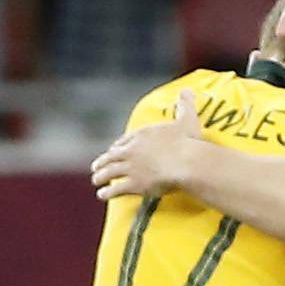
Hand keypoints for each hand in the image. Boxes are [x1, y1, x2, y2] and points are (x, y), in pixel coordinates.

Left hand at [90, 87, 207, 201]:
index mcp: (142, 135)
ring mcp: (131, 168)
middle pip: (112, 156)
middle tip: (96, 166)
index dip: (118, 146)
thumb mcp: (187, 119)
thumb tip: (187, 90)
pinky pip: (116, 189)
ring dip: (101, 177)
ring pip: (110, 172)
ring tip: (96, 180)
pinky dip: (107, 192)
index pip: (124, 140)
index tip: (114, 150)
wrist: (187, 162)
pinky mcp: (134, 184)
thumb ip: (185, 104)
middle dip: (103, 161)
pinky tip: (102, 195)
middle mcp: (132, 150)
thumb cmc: (188, 142)